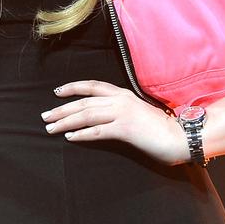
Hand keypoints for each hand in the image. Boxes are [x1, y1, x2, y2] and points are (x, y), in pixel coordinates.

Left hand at [42, 80, 188, 165]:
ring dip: (65, 121)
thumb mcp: (137, 111)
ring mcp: (122, 113)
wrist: (179, 136)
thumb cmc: (159, 127)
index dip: (73, 88)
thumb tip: (103, 116)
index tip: (57, 92)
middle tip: (45, 116)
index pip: (92, 86)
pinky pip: (97, 131)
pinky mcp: (124, 129)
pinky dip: (81, 134)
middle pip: (83, 102)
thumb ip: (120, 110)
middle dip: (62, 109)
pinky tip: (70, 137)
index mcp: (122, 94)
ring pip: (86, 115)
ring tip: (51, 128)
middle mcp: (120, 100)